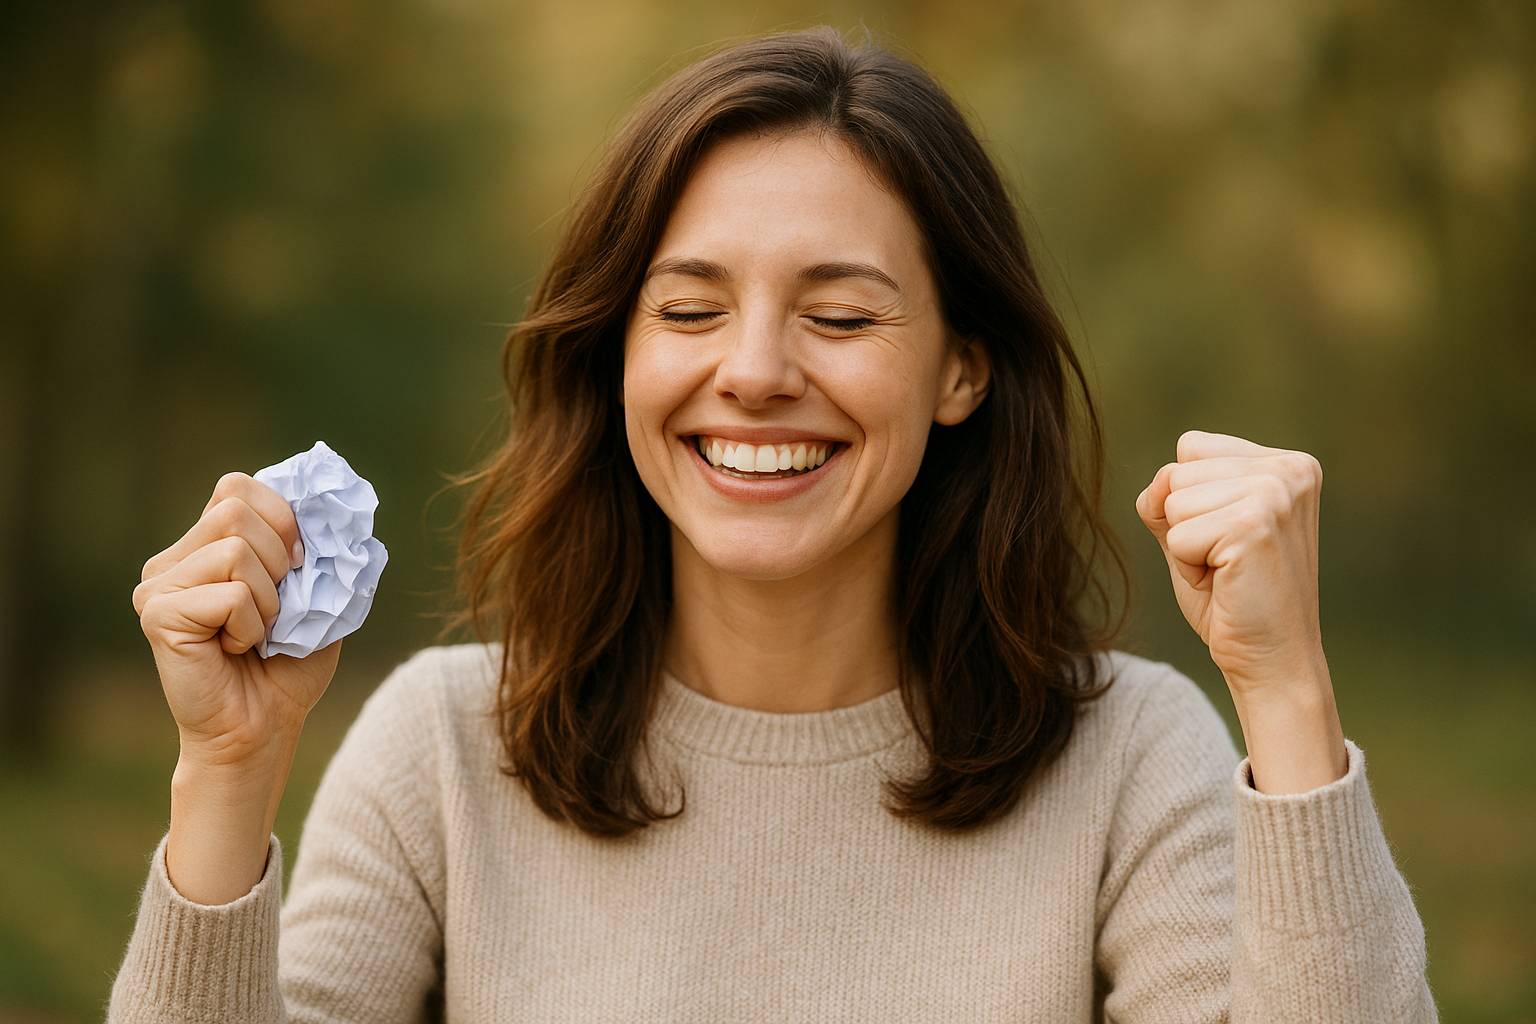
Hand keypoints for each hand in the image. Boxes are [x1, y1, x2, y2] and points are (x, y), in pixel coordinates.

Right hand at [132, 471, 342, 769]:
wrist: (262, 728)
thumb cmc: (288, 665)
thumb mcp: (317, 593)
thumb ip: (315, 545)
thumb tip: (332, 506)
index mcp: (203, 546)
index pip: (237, 487)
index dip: (282, 519)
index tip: (297, 565)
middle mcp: (171, 560)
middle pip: (237, 510)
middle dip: (279, 561)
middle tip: (274, 610)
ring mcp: (157, 586)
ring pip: (237, 550)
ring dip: (268, 599)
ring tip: (254, 634)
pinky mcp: (158, 613)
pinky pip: (231, 595)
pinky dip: (252, 625)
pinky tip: (235, 650)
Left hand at [1135, 430, 1346, 791]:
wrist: (1272, 661)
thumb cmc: (1234, 599)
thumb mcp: (1198, 530)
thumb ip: (1172, 495)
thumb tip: (1157, 486)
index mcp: (1285, 463)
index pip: (1191, 448)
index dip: (1186, 501)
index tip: (1226, 540)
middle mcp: (1290, 469)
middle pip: (1176, 473)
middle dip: (1184, 525)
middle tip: (1226, 564)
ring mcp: (1276, 493)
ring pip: (1172, 500)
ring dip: (1185, 546)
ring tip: (1227, 572)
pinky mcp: (1255, 524)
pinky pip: (1176, 534)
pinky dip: (1187, 567)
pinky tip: (1226, 584)